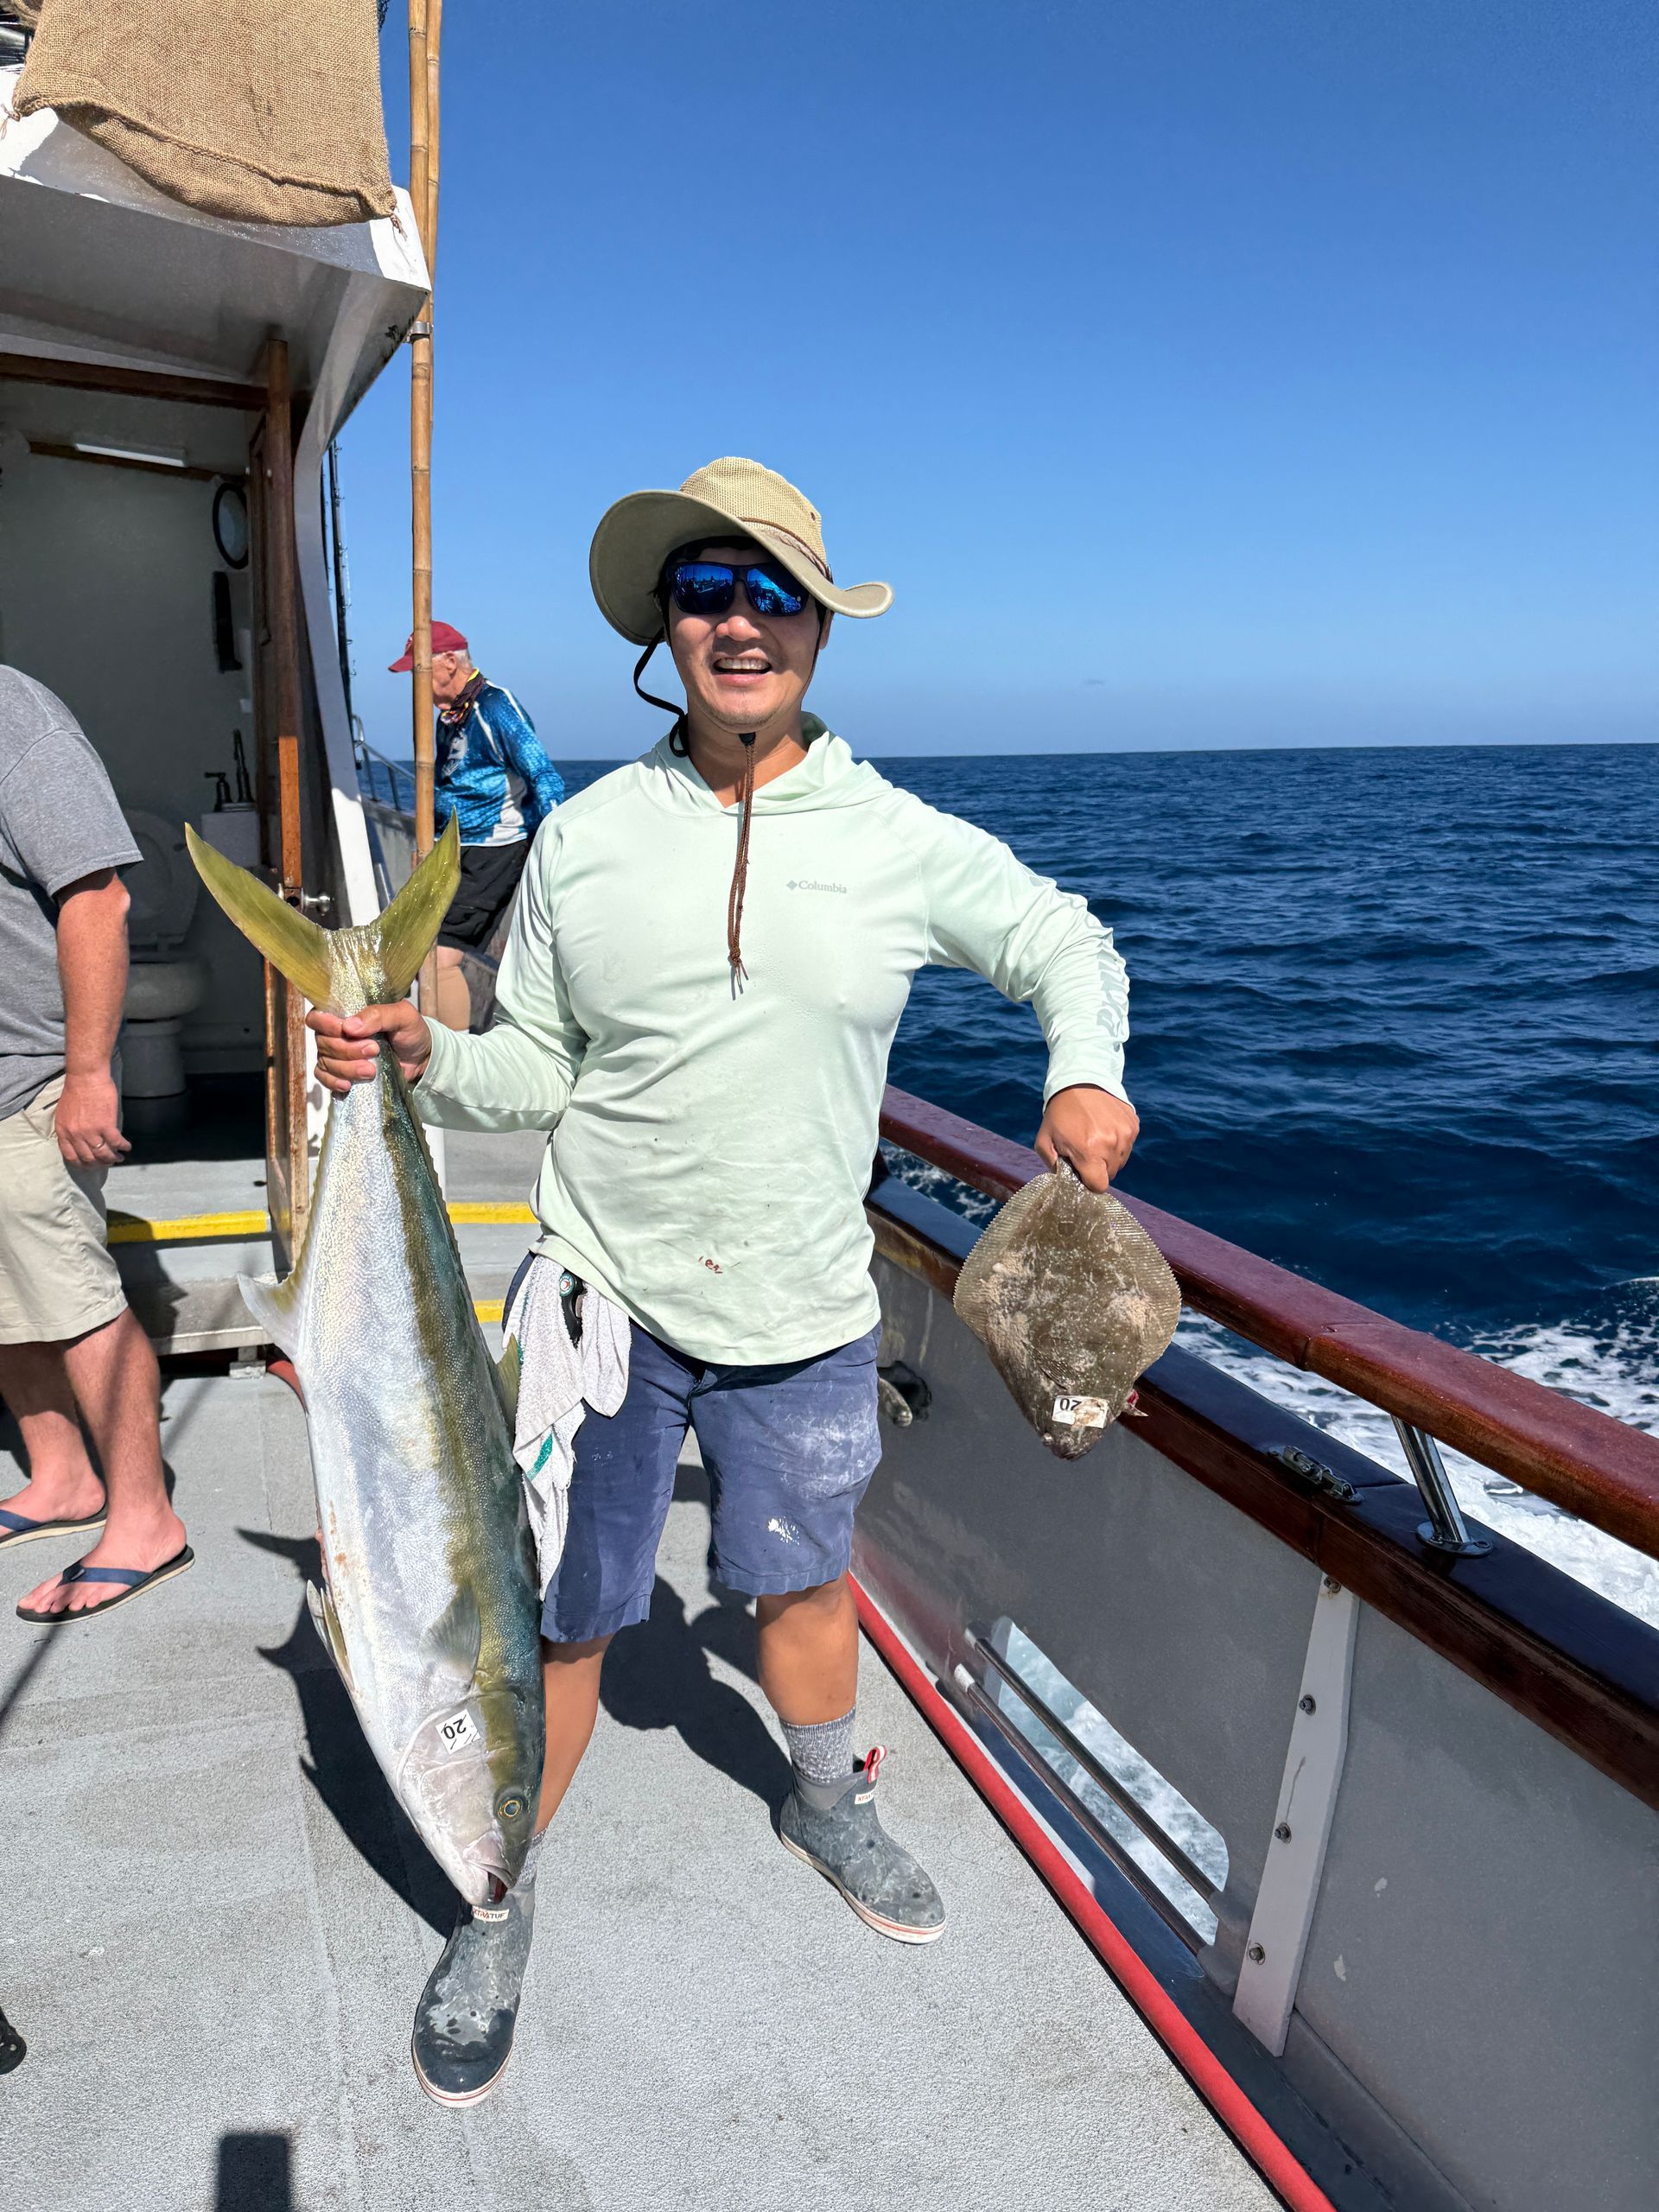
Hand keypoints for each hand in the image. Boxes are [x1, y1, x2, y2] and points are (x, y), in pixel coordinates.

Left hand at [56, 1070, 129, 1167]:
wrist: (86, 1077)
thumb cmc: (75, 1090)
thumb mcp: (64, 1113)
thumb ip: (70, 1129)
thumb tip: (79, 1141)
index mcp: (64, 1131)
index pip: (71, 1156)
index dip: (83, 1164)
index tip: (92, 1164)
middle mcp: (76, 1135)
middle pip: (89, 1158)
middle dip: (101, 1163)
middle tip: (108, 1162)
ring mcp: (91, 1131)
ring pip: (104, 1153)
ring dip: (113, 1158)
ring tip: (119, 1157)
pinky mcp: (106, 1125)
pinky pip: (117, 1142)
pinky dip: (123, 1146)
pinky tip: (127, 1146)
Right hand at [308, 1002, 431, 1095]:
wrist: (420, 1058)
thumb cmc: (410, 1031)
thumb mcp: (402, 1016)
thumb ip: (378, 1015)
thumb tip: (350, 1026)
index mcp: (345, 1014)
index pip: (317, 1017)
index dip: (325, 1025)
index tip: (344, 1031)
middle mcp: (335, 1034)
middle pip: (323, 1043)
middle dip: (347, 1050)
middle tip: (374, 1050)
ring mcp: (336, 1055)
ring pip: (325, 1063)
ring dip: (346, 1068)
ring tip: (371, 1070)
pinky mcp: (341, 1073)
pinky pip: (325, 1079)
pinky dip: (334, 1082)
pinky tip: (348, 1085)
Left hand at [1035, 1084, 1138, 1191]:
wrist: (1080, 1081)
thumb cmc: (1060, 1114)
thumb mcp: (1045, 1139)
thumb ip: (1051, 1164)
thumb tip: (1064, 1179)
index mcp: (1089, 1152)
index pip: (1099, 1186)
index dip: (1090, 1182)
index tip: (1083, 1172)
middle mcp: (1112, 1145)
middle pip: (1111, 1173)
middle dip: (1098, 1167)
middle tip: (1086, 1150)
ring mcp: (1125, 1134)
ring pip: (1121, 1160)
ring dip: (1109, 1155)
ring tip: (1095, 1137)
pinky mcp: (1133, 1125)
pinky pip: (1128, 1145)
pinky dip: (1118, 1141)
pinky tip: (1105, 1128)